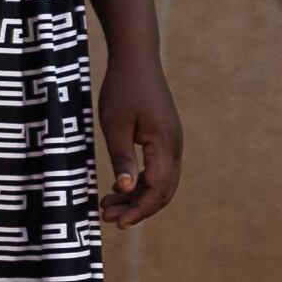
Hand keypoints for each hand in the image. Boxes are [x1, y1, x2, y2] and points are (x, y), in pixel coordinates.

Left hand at [102, 51, 183, 227]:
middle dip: (137, 209)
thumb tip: (127, 189)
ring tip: (107, 205)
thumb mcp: (114, 125)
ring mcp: (172, 142)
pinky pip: (158, 169)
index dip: (138, 210)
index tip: (116, 223)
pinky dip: (140, 182)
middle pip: (163, 191)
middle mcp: (174, 146)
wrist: (136, 58)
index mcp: (164, 144)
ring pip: (161, 182)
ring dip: (137, 197)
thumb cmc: (122, 88)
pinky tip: (119, 187)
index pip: (157, 189)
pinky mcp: (165, 138)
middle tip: (107, 218)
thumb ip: (122, 157)